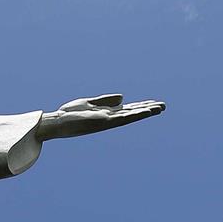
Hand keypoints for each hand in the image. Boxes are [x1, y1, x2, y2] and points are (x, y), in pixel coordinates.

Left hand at [34, 94, 165, 140]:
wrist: (58, 122)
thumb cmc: (70, 114)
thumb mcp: (90, 103)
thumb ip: (106, 101)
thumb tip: (123, 98)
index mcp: (107, 113)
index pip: (128, 109)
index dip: (141, 106)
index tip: (154, 103)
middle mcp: (110, 118)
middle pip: (132, 112)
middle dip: (147, 109)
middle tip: (164, 107)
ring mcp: (108, 121)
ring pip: (131, 116)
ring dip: (145, 112)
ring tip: (160, 108)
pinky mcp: (104, 122)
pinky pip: (122, 118)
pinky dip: (134, 114)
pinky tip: (145, 111)